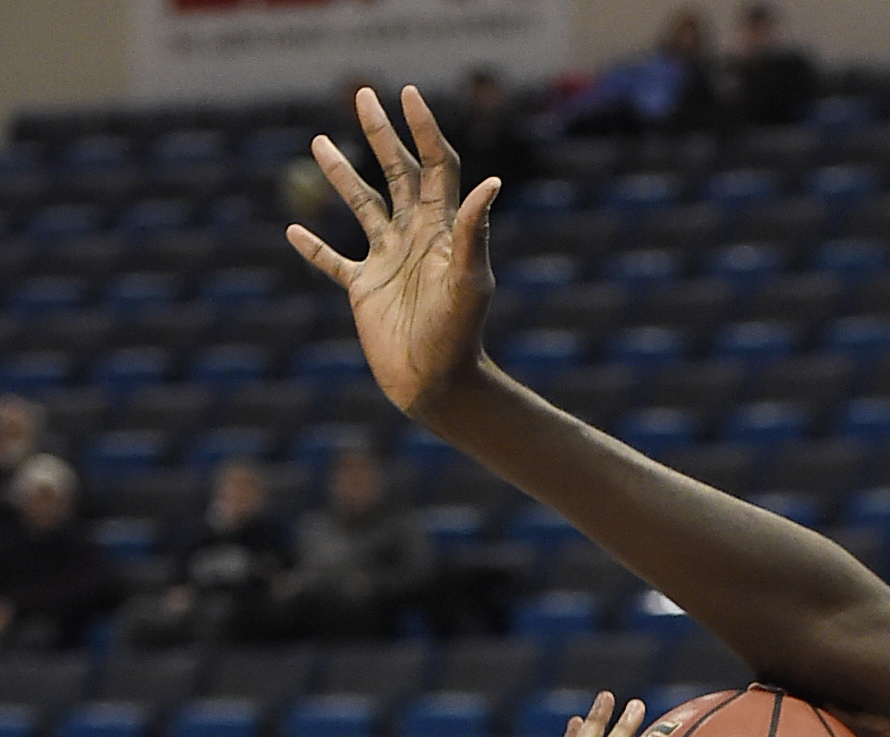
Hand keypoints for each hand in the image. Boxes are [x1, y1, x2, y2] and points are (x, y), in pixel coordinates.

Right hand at [287, 87, 499, 424]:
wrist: (438, 386)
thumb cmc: (459, 336)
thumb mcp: (469, 281)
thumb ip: (472, 231)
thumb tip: (492, 182)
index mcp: (441, 230)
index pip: (435, 167)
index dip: (424, 130)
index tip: (408, 95)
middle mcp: (414, 238)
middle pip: (398, 174)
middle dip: (382, 135)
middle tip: (363, 95)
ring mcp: (387, 262)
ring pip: (362, 206)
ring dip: (342, 175)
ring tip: (320, 141)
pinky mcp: (365, 290)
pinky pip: (334, 261)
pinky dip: (314, 247)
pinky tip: (294, 232)